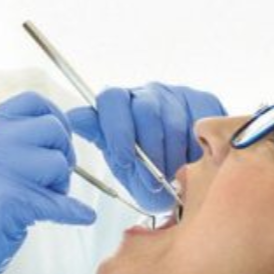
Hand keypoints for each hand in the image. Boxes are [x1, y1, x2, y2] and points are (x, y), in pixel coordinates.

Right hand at [0, 91, 94, 273]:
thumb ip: (14, 141)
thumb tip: (62, 126)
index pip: (34, 101)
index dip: (56, 119)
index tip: (58, 144)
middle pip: (53, 129)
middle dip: (64, 155)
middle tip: (53, 181)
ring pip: (58, 163)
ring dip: (62, 186)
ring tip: (43, 202)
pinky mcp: (7, 201)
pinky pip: (57, 201)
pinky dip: (73, 212)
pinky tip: (80, 217)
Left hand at [64, 83, 224, 212]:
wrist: (184, 175)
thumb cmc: (145, 169)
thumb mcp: (120, 163)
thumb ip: (101, 141)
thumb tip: (72, 118)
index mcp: (117, 105)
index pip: (111, 101)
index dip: (117, 131)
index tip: (123, 161)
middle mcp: (143, 93)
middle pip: (145, 111)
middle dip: (149, 151)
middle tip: (153, 180)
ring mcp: (174, 93)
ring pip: (174, 120)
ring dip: (173, 155)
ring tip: (172, 176)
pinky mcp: (201, 99)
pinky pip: (200, 123)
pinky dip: (196, 148)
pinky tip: (191, 161)